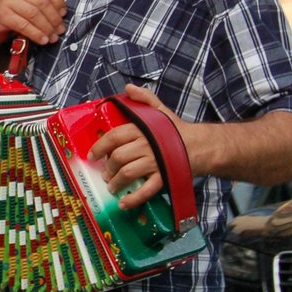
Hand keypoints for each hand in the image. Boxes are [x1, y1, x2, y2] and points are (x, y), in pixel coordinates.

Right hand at [0, 0, 67, 48]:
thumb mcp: (27, 4)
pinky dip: (36, 34)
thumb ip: (42, 5)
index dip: (59, 1)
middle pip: (42, 2)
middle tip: (60, 31)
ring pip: (34, 14)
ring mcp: (8, 1)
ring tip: (52, 38)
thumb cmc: (12, 14)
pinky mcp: (3, 15)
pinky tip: (42, 40)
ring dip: (46, 28)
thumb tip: (62, 16)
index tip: (64, 15)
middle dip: (54, 19)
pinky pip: (24, 25)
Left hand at [87, 83, 191, 212]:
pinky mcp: (163, 177)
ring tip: (112, 187)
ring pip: (128, 173)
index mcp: (141, 130)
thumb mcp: (160, 110)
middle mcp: (146, 146)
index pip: (114, 137)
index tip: (92, 156)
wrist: (199, 146)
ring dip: (116, 182)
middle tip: (105, 174)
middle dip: (108, 167)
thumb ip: (144, 98)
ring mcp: (155, 162)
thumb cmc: (175, 130)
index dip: (99, 147)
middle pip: (118, 157)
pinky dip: (133, 199)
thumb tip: (129, 88)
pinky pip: (146, 190)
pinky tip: (123, 204)